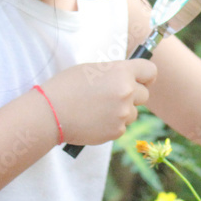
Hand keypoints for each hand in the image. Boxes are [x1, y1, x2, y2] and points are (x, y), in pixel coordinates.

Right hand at [41, 59, 156, 146]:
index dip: (147, 76)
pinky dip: (111, 125)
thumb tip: (128, 79)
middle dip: (133, 96)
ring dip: (122, 112)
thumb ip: (114, 74)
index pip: (150, 71)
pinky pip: (122, 127)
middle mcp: (127, 91)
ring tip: (98, 109)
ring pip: (133, 113)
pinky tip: (94, 120)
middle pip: (144, 95)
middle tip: (113, 97)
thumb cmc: (66, 87)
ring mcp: (123, 113)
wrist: (50, 113)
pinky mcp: (116, 131)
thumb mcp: (92, 70)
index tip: (143, 80)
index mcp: (121, 71)